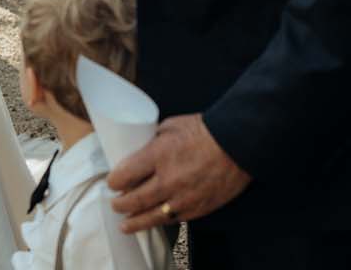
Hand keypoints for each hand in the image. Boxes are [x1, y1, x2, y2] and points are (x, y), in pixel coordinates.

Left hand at [108, 114, 252, 231]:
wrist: (238, 144)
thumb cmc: (205, 131)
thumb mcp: (170, 126)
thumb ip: (153, 141)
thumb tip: (141, 150)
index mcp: (158, 156)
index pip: (125, 175)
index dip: (114, 181)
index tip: (112, 182)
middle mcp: (168, 180)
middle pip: (135, 200)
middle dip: (120, 204)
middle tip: (116, 204)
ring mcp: (184, 197)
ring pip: (153, 216)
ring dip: (136, 222)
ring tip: (126, 225)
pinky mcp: (199, 208)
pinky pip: (174, 219)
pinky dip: (161, 221)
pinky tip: (153, 221)